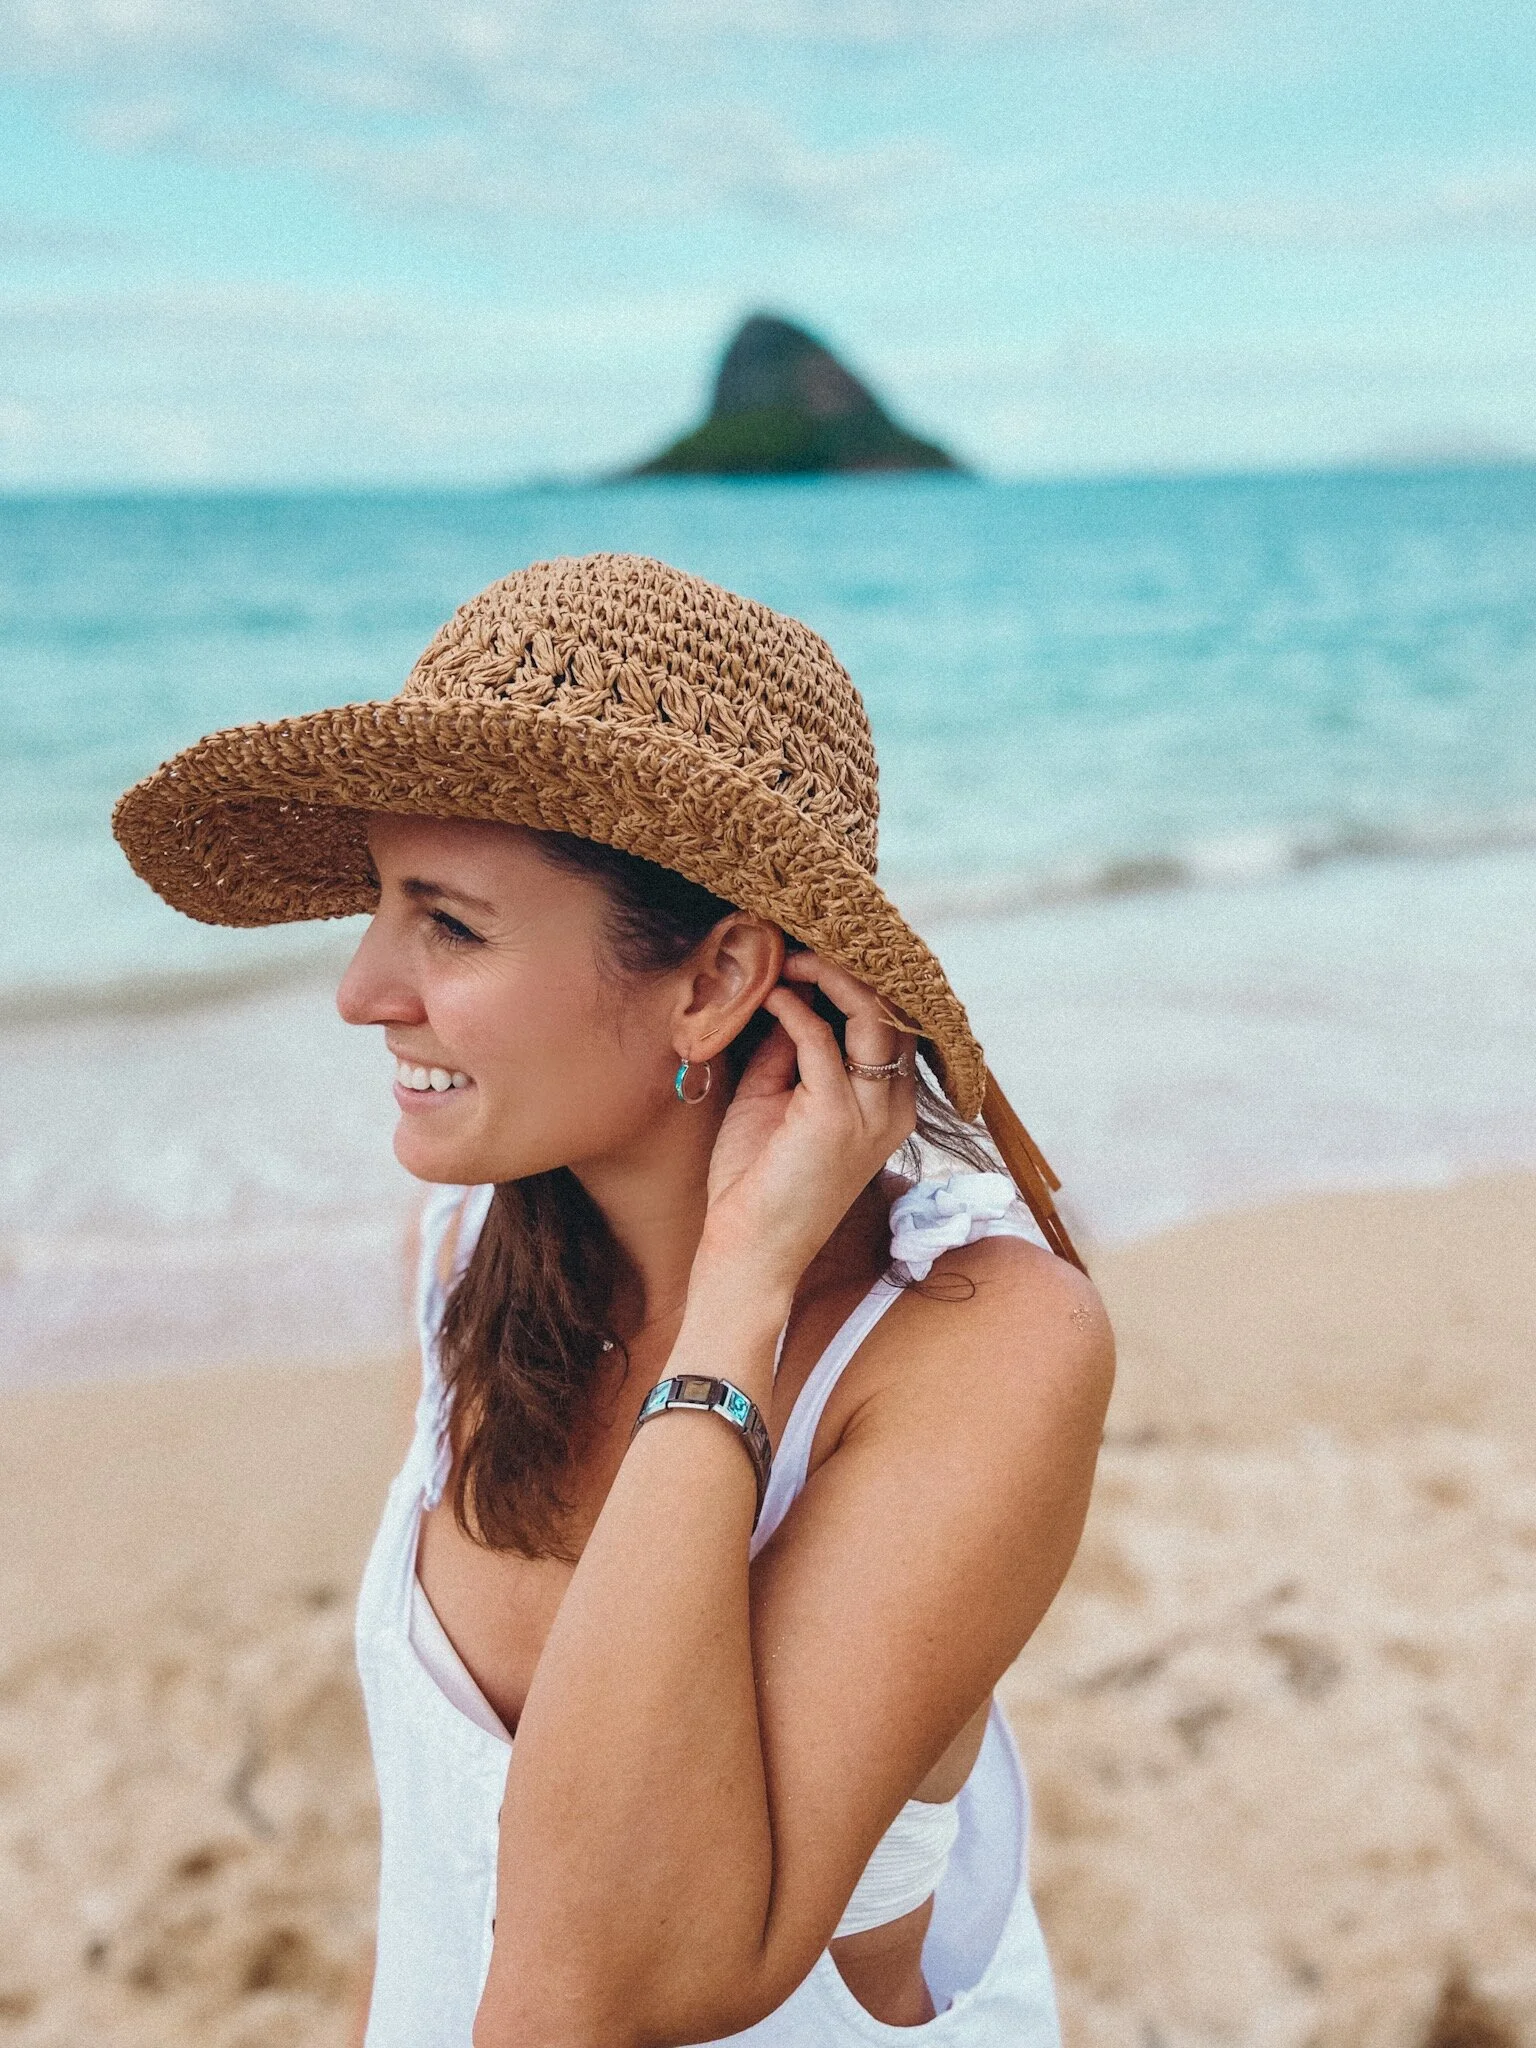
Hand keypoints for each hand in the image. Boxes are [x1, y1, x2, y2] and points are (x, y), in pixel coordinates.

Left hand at [692, 954, 917, 1300]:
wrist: (749, 1253)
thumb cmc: (758, 1182)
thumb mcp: (774, 1098)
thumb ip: (790, 1048)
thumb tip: (789, 989)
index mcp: (887, 1104)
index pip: (893, 1022)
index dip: (859, 979)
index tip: (816, 948)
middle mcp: (892, 1107)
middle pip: (893, 1010)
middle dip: (850, 966)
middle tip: (803, 939)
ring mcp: (870, 1113)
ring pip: (872, 1015)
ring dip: (829, 975)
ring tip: (790, 955)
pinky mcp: (834, 1117)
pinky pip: (819, 1040)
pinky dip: (793, 1008)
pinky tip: (769, 994)